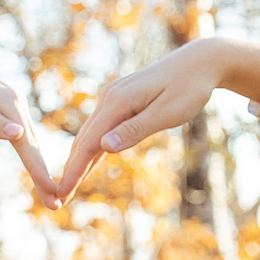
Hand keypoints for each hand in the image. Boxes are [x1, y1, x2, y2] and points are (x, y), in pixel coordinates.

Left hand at [0, 45, 58, 206]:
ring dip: (39, 167)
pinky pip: (22, 135)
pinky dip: (30, 154)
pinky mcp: (5, 108)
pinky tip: (36, 169)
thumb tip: (18, 134)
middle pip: (32, 143)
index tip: (51, 193)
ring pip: (29, 140)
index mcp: (6, 99)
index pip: (26, 141)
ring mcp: (11, 104)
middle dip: (43, 175)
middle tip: (55, 205)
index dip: (38, 169)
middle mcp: (14, 100)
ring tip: (49, 193)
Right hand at [53, 34, 259, 199]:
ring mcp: (114, 97)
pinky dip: (92, 147)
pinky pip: (101, 127)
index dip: (74, 170)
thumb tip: (104, 147)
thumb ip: (135, 130)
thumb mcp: (167, 113)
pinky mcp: (122, 99)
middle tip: (58, 198)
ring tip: (68, 186)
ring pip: (90, 134)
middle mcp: (110, 97)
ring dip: (78, 160)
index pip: (89, 142)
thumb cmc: (190, 88)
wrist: (201, 60)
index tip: (61, 193)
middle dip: (71, 169)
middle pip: (84, 139)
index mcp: (118, 101)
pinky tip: (87, 163)